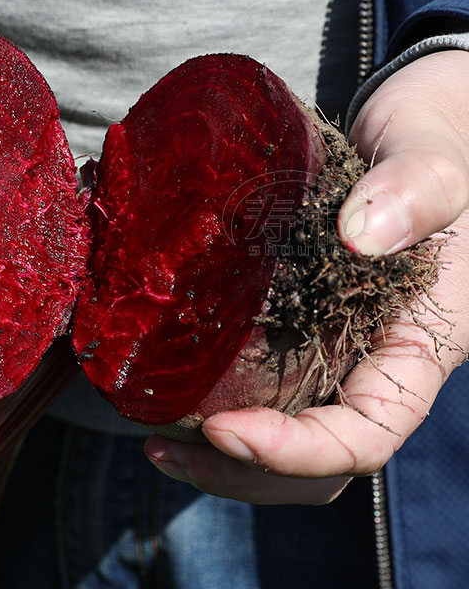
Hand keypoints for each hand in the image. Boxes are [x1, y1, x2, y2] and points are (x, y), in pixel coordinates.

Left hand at [144, 49, 468, 503]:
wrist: (423, 121)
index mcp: (417, 344)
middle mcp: (372, 356)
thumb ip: (418, 188)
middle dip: (240, 467)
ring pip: (283, 424)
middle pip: (314, 455)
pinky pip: (261, 371)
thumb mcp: (440, 160)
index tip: (222, 429)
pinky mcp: (297, 310)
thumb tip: (362, 233)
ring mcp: (332, 337)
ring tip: (148, 427)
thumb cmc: (442, 138)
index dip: (296, 449)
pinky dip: (215, 388)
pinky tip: (164, 375)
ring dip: (219, 445)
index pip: (365, 433)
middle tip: (159, 443)